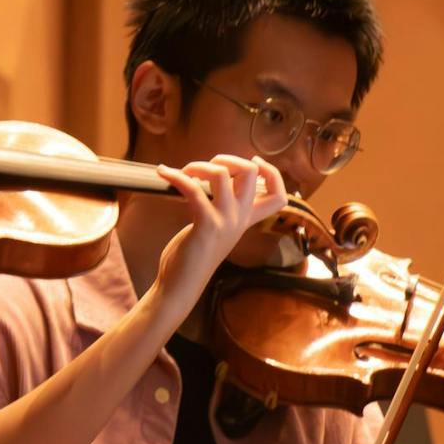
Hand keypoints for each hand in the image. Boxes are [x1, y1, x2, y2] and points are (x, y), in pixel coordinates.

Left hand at [152, 155, 287, 319]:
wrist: (181, 285)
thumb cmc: (193, 255)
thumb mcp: (216, 229)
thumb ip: (220, 208)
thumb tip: (208, 180)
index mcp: (246, 220)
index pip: (279, 196)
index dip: (273, 173)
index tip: (254, 161)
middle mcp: (240, 219)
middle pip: (251, 174)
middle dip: (228, 158)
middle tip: (207, 166)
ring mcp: (225, 221)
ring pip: (222, 174)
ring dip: (199, 165)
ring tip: (183, 172)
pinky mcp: (206, 224)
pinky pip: (193, 189)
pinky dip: (176, 176)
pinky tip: (164, 173)